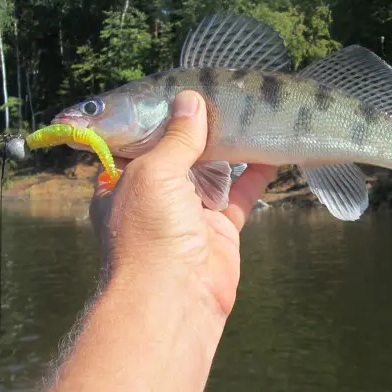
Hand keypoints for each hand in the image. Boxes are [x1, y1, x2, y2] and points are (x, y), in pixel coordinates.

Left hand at [89, 90, 276, 317]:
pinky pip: (239, 196)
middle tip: (220, 98)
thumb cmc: (149, 230)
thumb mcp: (153, 172)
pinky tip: (270, 151)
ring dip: (227, 148)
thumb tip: (190, 100)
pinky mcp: (219, 231)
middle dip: (197, 131)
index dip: (156, 118)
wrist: (173, 298)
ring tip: (246, 114)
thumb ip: (176, 137)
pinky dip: (254, 175)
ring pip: (210, 173)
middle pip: (177, 155)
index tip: (178, 92)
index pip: (136, 142)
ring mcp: (187, 215)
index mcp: (121, 183)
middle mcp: (152, 198)